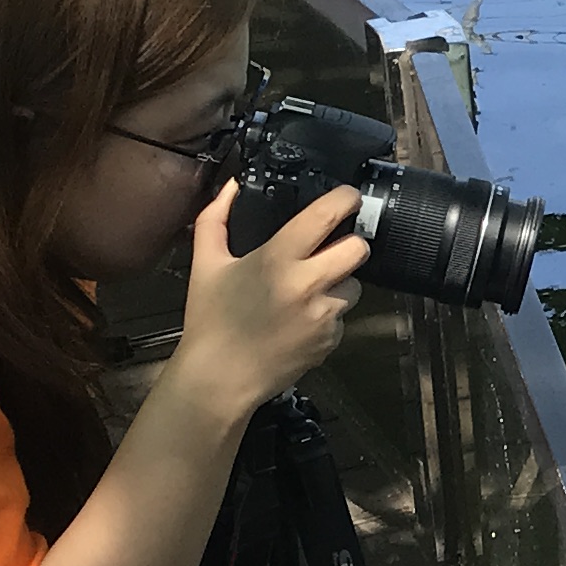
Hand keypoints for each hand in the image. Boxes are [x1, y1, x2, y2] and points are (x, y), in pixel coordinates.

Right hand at [170, 181, 370, 425]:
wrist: (219, 379)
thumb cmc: (210, 320)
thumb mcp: (206, 264)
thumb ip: (215, 218)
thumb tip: (231, 187)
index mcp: (279, 258)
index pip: (327, 214)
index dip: (345, 199)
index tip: (347, 197)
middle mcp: (308, 284)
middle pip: (359, 248)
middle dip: (351, 244)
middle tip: (332, 248)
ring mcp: (323, 315)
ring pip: (355, 286)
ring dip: (340, 283)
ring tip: (310, 290)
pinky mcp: (330, 341)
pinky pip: (342, 318)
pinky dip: (329, 316)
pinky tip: (301, 321)